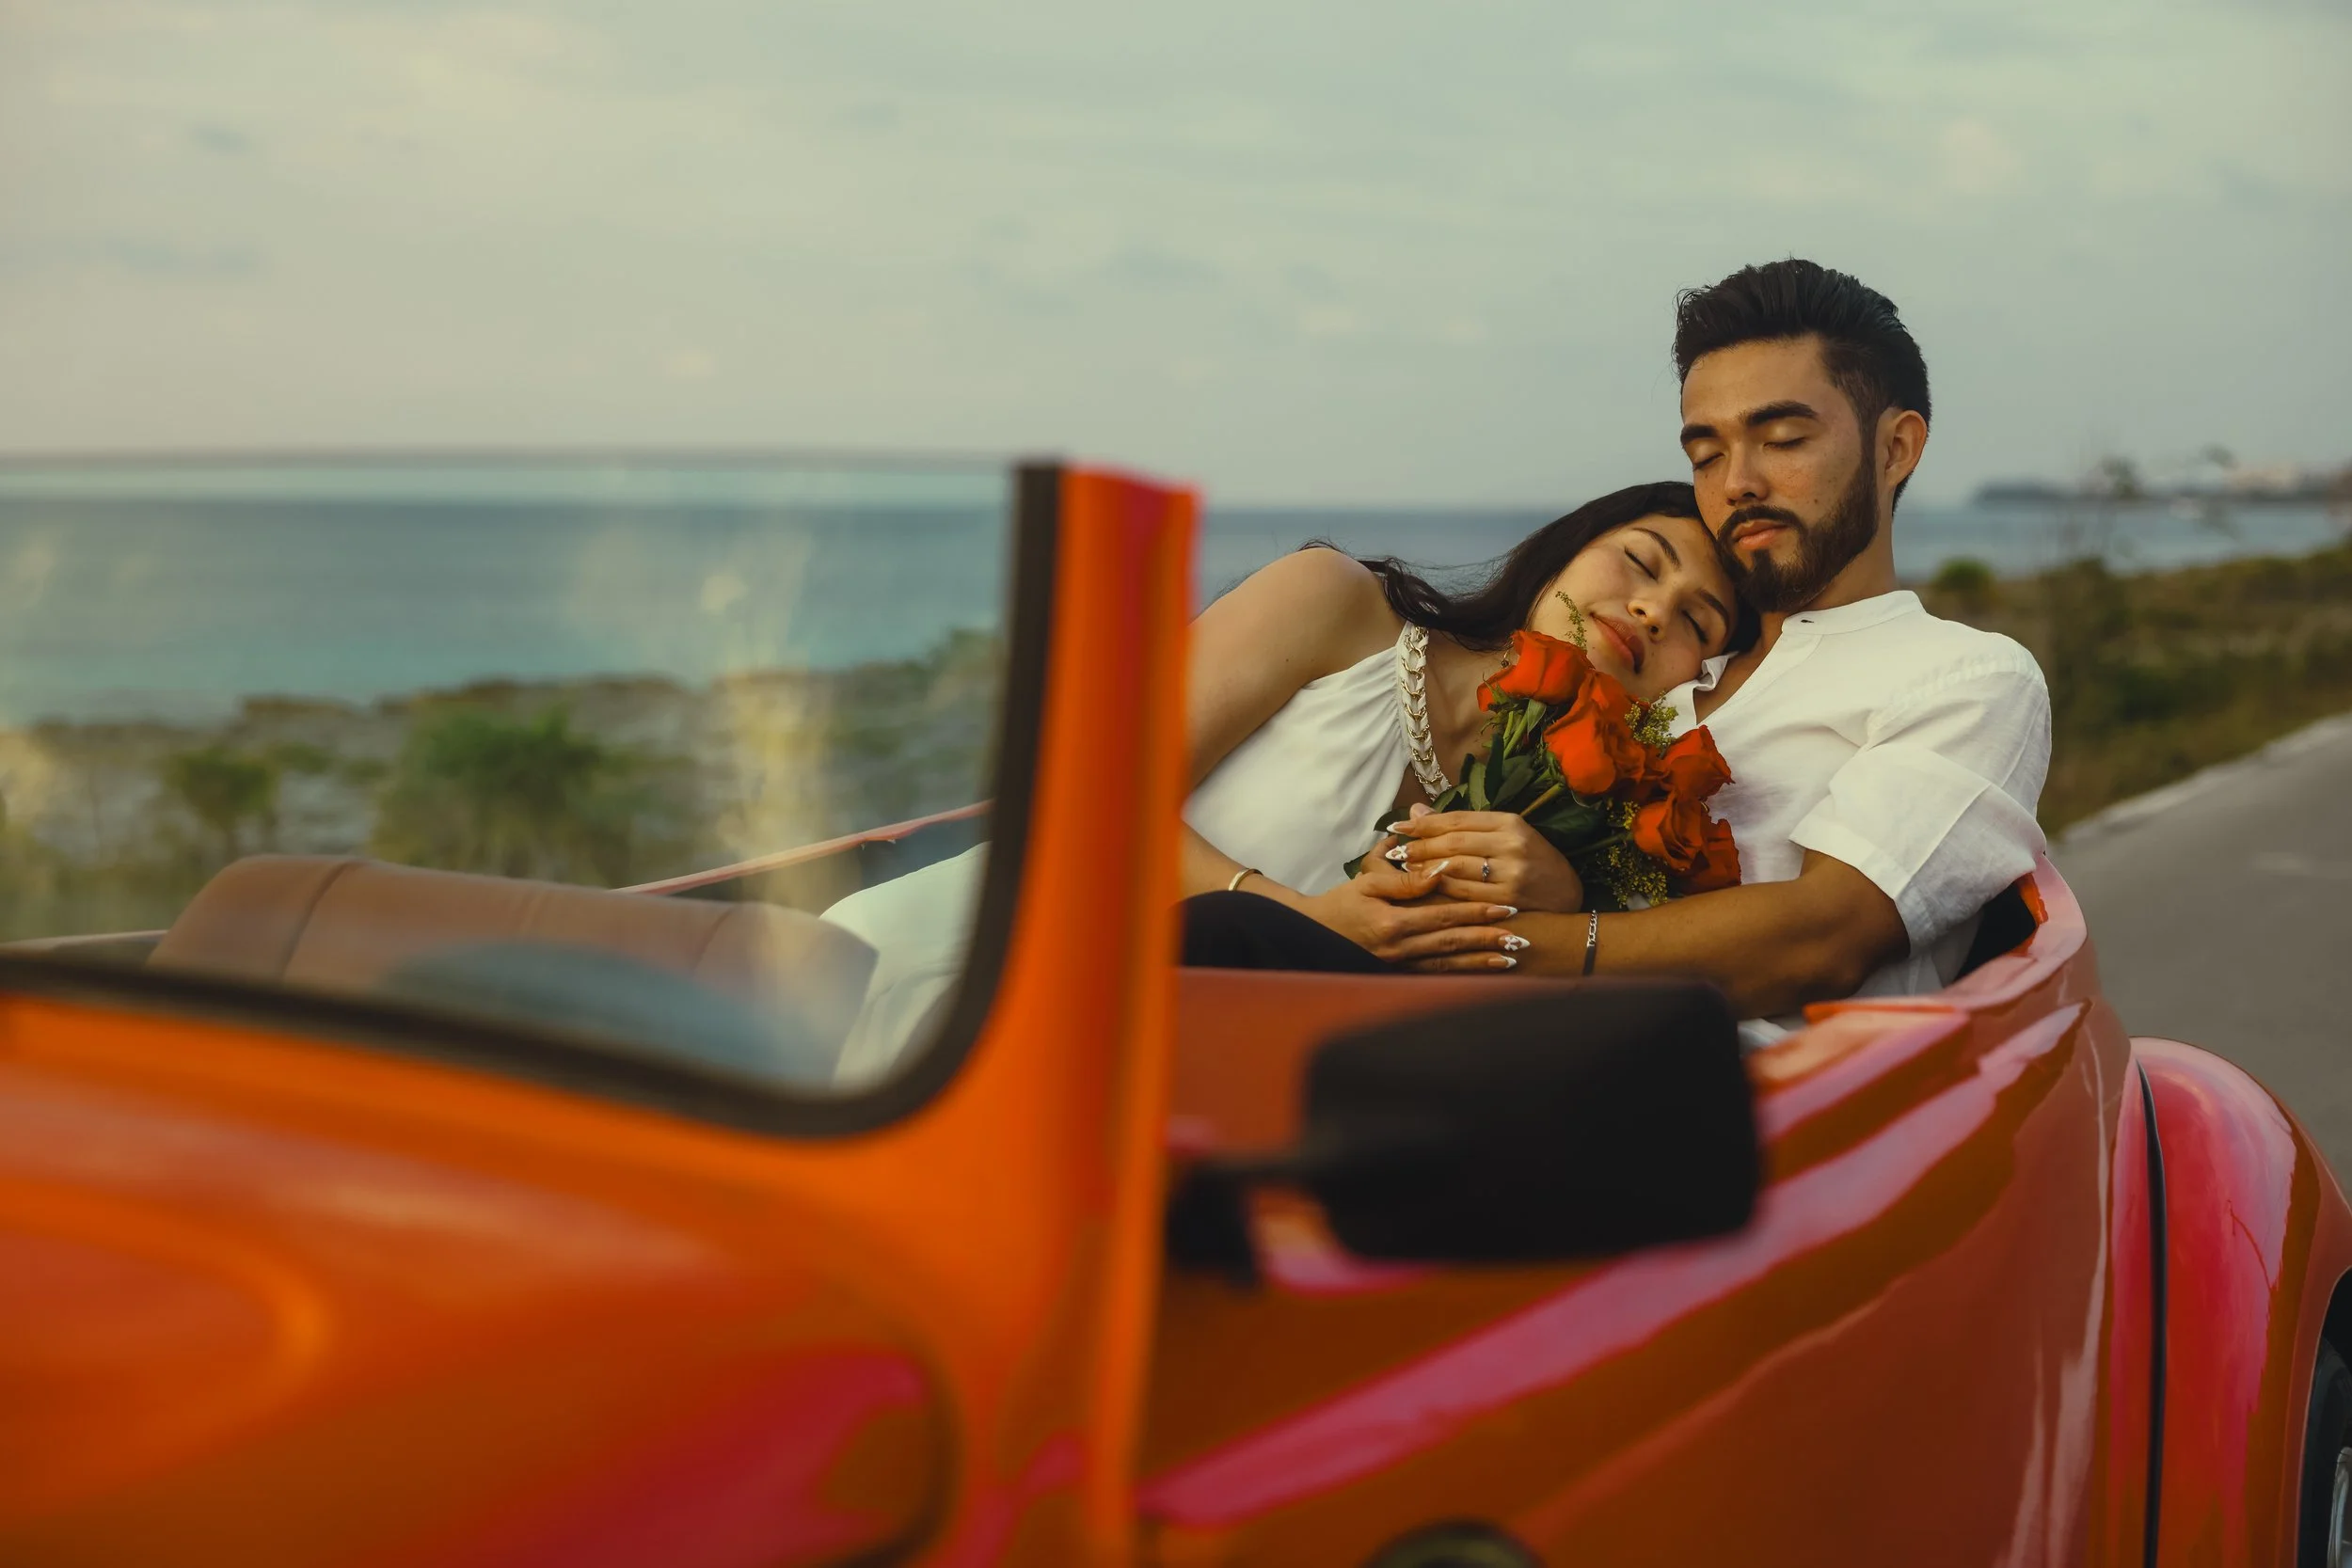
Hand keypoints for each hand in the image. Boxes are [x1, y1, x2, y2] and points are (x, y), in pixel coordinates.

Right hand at [1296, 861, 1525, 969]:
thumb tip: (1439, 870)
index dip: (1476, 913)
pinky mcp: (1399, 973)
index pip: (1444, 915)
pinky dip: (1461, 974)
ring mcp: (1400, 965)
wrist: (1313, 934)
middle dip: (1488, 939)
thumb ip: (1404, 879)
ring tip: (1511, 959)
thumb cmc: (1341, 903)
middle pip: (1453, 943)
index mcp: (1394, 922)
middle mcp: (1400, 948)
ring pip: (1449, 964)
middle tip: (1521, 936)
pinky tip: (1482, 973)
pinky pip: (1436, 976)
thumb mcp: (1367, 882)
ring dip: (1481, 962)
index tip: (1505, 909)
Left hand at [1379, 804, 1586, 912]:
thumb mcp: (1505, 834)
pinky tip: (1425, 887)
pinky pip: (1463, 893)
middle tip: (1394, 851)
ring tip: (1404, 868)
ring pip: (1454, 869)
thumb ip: (1462, 824)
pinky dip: (1440, 889)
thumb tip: (1416, 812)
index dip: (1423, 823)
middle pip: (1452, 843)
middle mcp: (1511, 845)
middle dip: (1418, 847)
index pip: (1457, 820)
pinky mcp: (1507, 900)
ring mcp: (1510, 873)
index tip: (1398, 826)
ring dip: (1423, 868)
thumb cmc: (1530, 860)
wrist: (1567, 895)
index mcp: (1510, 822)